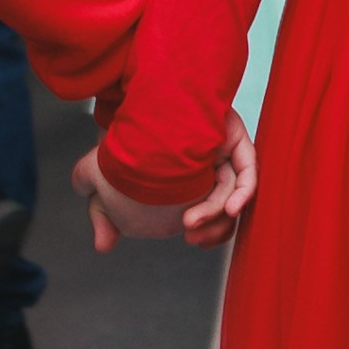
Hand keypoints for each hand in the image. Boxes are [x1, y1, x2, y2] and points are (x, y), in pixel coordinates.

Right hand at [71, 111, 254, 255]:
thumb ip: (102, 215)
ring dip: (217, 213)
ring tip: (191, 222)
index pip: (210, 213)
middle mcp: (210, 168)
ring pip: (234, 191)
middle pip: (226, 204)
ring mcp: (224, 153)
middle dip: (211, 227)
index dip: (206, 232)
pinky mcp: (233, 138)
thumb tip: (102, 245)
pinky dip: (243, 193)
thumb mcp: (100, 181)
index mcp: (188, 181)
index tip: (190, 240)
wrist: (125, 102)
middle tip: (190, 234)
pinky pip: (248, 170)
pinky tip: (230, 209)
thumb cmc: (117, 139)